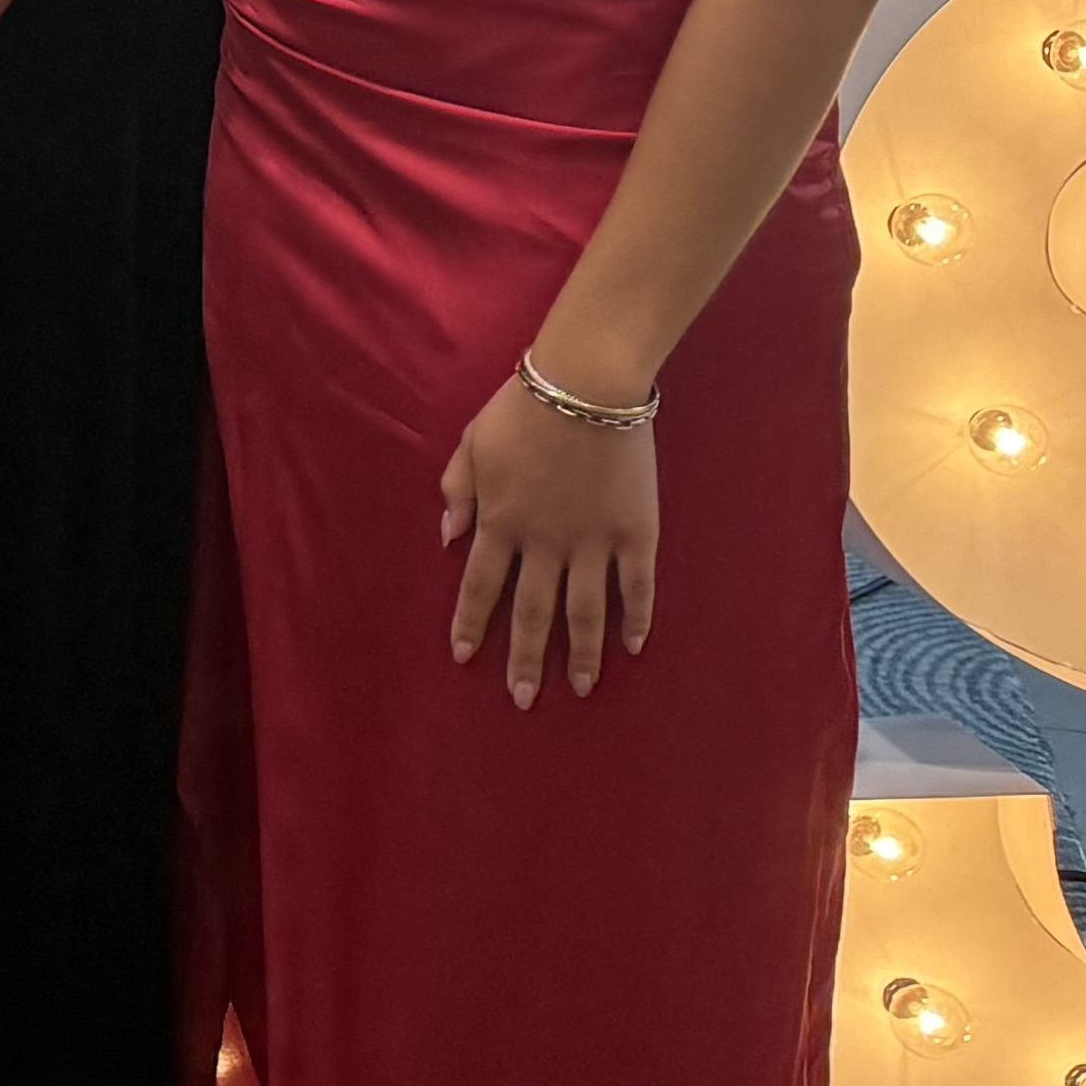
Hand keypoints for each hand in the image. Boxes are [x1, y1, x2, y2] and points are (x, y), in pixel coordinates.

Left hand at [441, 364, 660, 705]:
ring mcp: (593, 541)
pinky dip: (636, 618)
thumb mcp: (470, 443)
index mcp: (500, 522)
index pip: (479, 586)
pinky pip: (637, 586)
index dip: (471, 623)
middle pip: (531, 612)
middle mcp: (544, 542)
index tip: (463, 656)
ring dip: (581, 654)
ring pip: (585, 612)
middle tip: (522, 699)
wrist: (587, 386)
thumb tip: (448, 537)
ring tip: (580, 688)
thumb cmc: (522, 408)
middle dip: (524, 659)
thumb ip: (457, 491)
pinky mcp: (636, 533)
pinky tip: (632, 646)